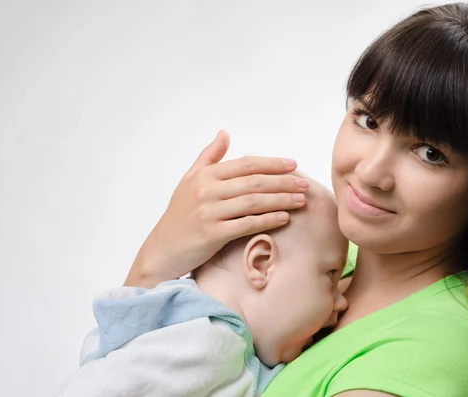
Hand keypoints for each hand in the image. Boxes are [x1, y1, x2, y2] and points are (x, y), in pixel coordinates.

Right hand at [125, 130, 308, 287]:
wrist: (162, 249)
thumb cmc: (179, 214)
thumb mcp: (189, 180)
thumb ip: (209, 156)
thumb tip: (225, 133)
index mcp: (205, 175)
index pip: (246, 164)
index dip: (272, 164)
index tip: (293, 165)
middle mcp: (207, 190)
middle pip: (254, 182)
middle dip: (283, 182)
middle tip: (304, 184)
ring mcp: (209, 212)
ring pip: (254, 202)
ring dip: (281, 200)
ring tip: (301, 200)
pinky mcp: (212, 234)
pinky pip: (247, 224)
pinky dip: (268, 220)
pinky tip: (284, 218)